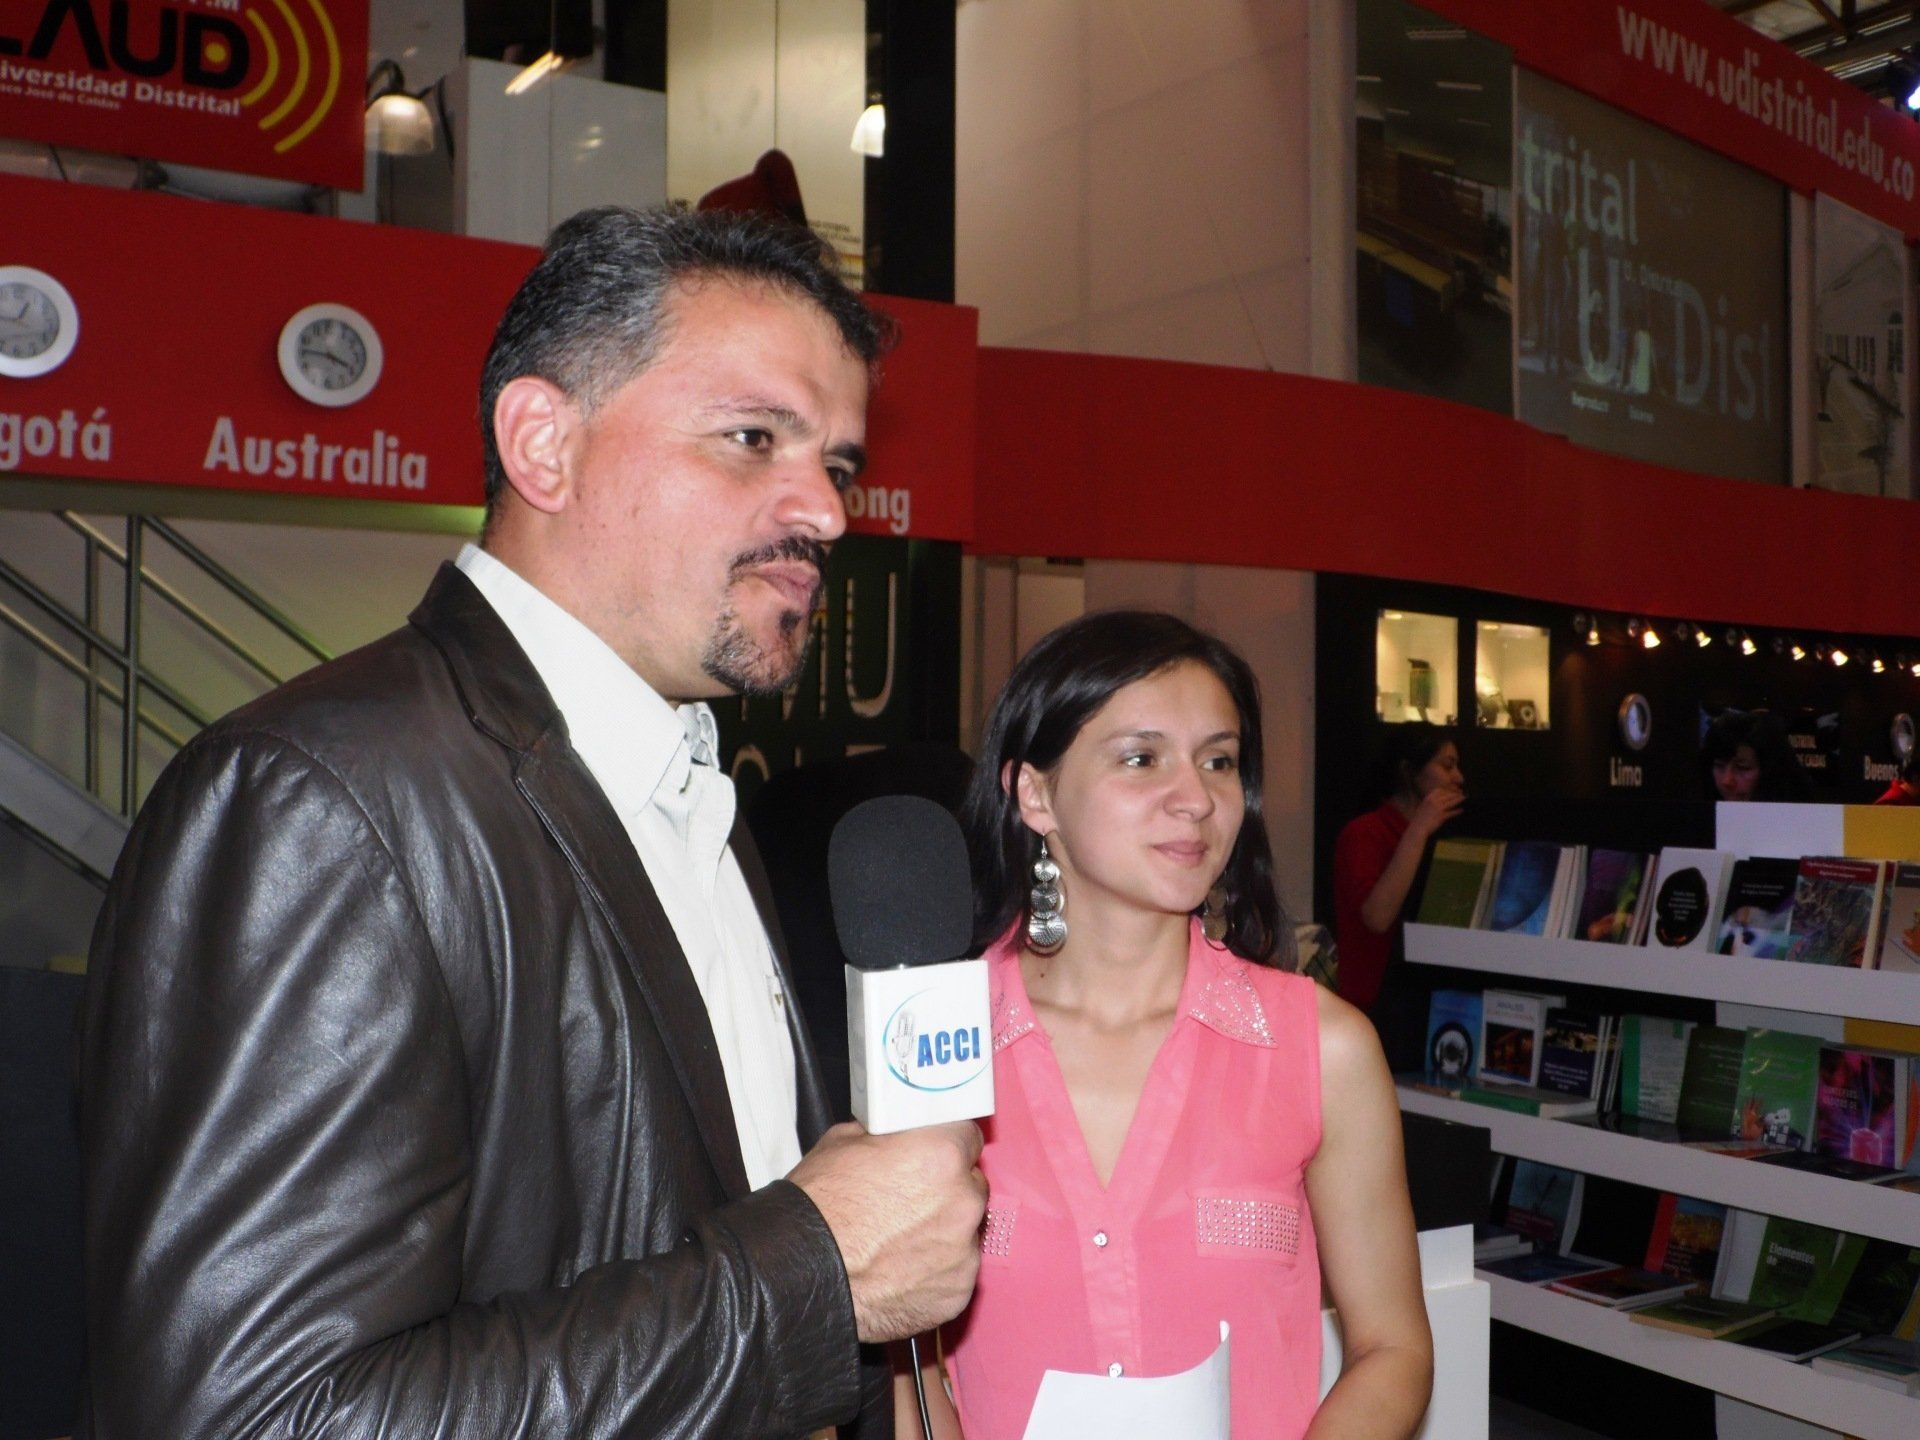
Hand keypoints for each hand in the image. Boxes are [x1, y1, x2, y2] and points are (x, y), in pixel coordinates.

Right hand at [790, 1121, 986, 1342]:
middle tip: (909, 1202)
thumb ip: (890, 1137)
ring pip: (964, 1232)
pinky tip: (901, 1271)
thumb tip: (899, 1136)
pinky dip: (935, 1272)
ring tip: (898, 1242)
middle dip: (946, 1191)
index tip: (936, 1156)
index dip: (948, 1146)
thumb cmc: (819, 1208)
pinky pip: (955, 1272)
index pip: (968, 1138)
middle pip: (970, 1186)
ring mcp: (964, 1251)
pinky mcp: (958, 1292)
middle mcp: (962, 1202)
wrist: (800, 1275)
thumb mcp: (845, 1141)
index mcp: (941, 1155)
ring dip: (942, 1232)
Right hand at [1409, 784, 1463, 838]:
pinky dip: (1457, 811)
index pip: (1439, 790)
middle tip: (1461, 792)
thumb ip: (1427, 803)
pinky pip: (1451, 812)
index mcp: (1427, 798)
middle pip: (1447, 795)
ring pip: (1451, 802)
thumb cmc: (1417, 820)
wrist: (1417, 828)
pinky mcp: (1441, 817)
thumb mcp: (1421, 808)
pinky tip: (1461, 810)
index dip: (1447, 789)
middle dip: (1455, 793)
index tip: (1452, 789)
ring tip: (1464, 798)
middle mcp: (1433, 802)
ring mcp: (1438, 809)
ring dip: (1458, 799)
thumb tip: (1433, 801)